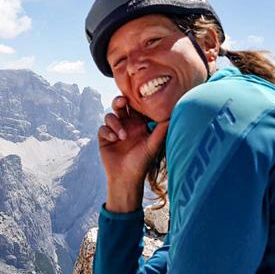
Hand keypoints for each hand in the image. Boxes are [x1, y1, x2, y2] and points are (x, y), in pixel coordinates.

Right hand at [98, 95, 168, 212]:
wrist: (126, 178)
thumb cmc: (142, 163)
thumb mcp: (153, 146)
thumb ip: (161, 130)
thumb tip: (172, 116)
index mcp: (138, 123)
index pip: (135, 106)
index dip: (134, 99)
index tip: (136, 95)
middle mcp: (126, 124)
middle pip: (119, 105)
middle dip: (119, 101)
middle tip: (122, 101)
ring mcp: (114, 130)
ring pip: (110, 115)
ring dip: (115, 123)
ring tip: (122, 136)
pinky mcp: (104, 137)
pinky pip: (102, 128)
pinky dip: (108, 131)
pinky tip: (114, 139)